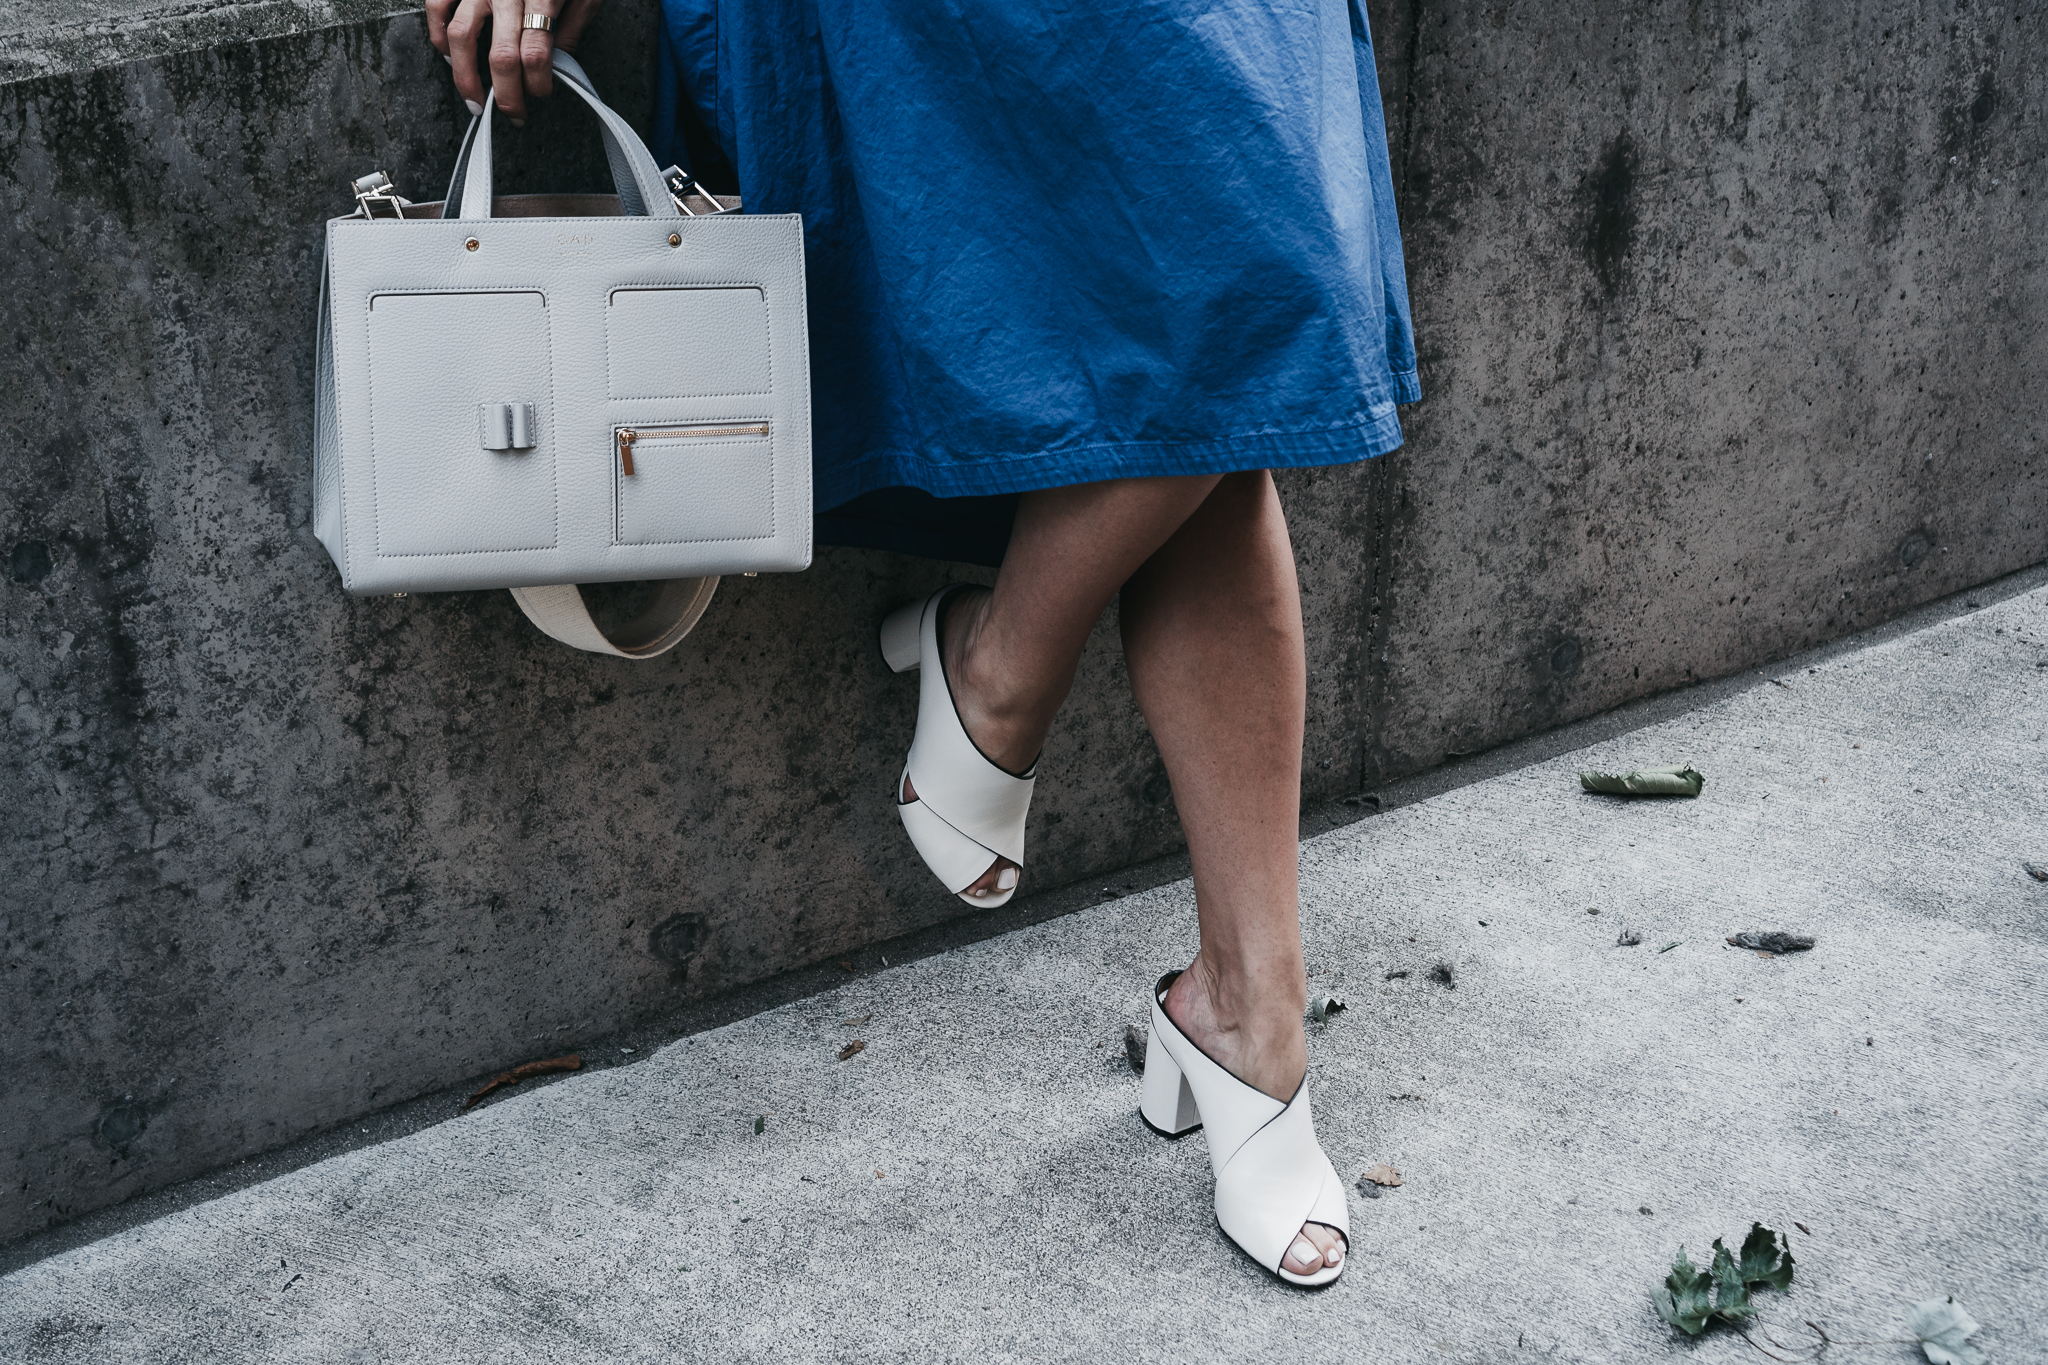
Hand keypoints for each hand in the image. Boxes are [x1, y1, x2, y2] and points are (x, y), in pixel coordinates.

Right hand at [426, 0, 603, 123]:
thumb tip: (562, 64)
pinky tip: (449, 55)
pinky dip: (438, 35)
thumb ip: (574, 25)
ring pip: (462, 38)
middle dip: (507, 95)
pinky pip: (438, 8)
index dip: (538, 84)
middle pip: (501, 56)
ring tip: (476, 100)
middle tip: (512, 114)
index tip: (542, 94)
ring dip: (465, 76)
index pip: (537, 55)